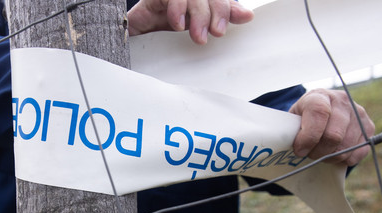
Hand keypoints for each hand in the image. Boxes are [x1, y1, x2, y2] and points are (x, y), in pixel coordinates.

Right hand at [127, 0, 253, 44]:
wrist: (133, 40)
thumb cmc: (163, 35)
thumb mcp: (195, 30)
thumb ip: (219, 21)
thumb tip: (248, 15)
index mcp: (199, 3)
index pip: (219, 0)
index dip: (229, 9)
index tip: (238, 21)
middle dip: (217, 12)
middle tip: (217, 33)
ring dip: (199, 15)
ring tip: (199, 36)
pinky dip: (177, 10)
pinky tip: (178, 25)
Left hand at [289, 89, 374, 165]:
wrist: (324, 111)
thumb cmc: (303, 118)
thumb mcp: (293, 119)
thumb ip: (292, 130)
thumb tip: (294, 146)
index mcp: (320, 96)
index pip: (319, 113)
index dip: (308, 137)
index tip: (299, 150)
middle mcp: (342, 101)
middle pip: (333, 136)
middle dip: (318, 152)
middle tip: (309, 154)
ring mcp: (359, 113)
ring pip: (345, 147)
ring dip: (330, 157)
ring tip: (320, 153)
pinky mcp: (369, 127)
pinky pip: (358, 152)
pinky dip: (344, 159)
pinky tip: (334, 152)